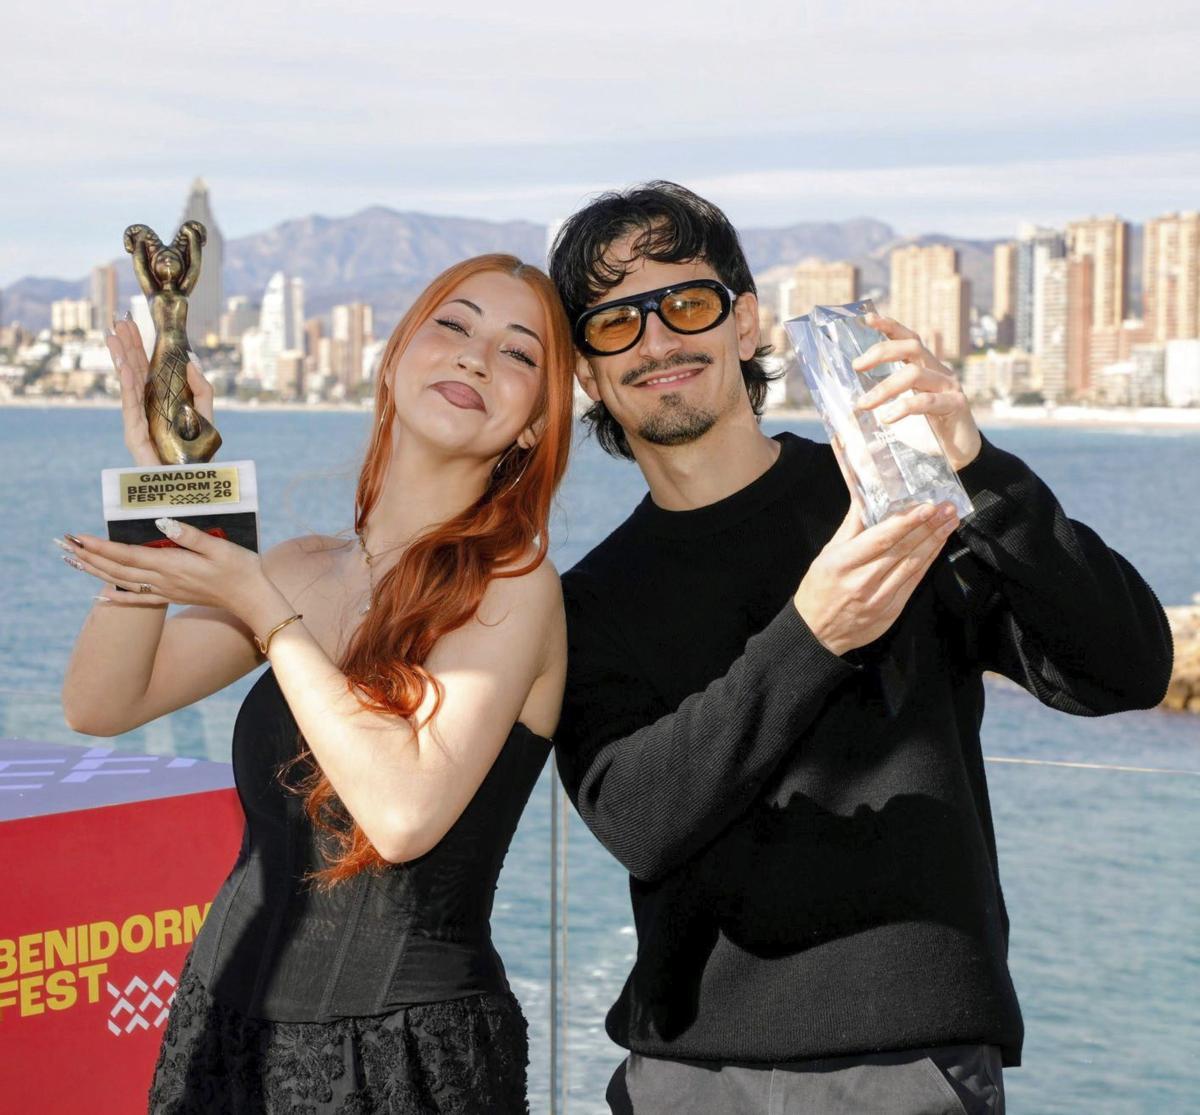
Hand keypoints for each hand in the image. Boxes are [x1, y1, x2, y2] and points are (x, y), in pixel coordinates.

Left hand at [59, 518, 268, 620]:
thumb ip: (189, 535)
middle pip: (117, 569)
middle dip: (89, 557)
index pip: (127, 555)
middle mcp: (164, 580)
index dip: (101, 546)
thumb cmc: (241, 569)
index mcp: (172, 565)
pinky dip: (116, 598)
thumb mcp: (220, 547)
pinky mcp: (173, 596)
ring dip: (96, 572)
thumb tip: (160, 522)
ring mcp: (167, 591)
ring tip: (74, 562)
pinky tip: (101, 596)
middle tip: (64, 545)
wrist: (252, 599)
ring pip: (122, 582)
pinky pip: (138, 599)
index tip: (79, 537)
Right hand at [105, 317, 213, 466]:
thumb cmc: (198, 452)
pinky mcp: (135, 435)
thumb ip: (202, 389)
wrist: (193, 481)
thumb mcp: (205, 414)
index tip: (132, 323)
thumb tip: (190, 360)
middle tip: (119, 321)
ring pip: (127, 385)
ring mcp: (138, 420)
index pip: (145, 367)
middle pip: (134, 371)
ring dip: (121, 359)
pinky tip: (125, 366)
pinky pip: (131, 407)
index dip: (139, 346)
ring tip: (114, 337)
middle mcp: (145, 407)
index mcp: (159, 400)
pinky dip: (128, 386)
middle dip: (127, 346)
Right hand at [794, 499, 959, 656]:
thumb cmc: (819, 589)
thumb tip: (866, 496)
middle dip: (928, 526)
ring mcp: (879, 598)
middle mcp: (862, 581)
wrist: (818, 632)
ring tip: (949, 522)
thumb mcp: (827, 554)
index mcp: (843, 563)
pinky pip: (914, 581)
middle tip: (947, 508)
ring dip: (934, 541)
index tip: (926, 507)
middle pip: (902, 550)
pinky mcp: (891, 610)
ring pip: (912, 564)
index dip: (906, 522)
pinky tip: (937, 545)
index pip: (880, 539)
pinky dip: (928, 561)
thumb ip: (851, 526)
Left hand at [851, 312, 981, 471]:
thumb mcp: (903, 408)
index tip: (868, 318)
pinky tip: (887, 419)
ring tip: (862, 404)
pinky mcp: (956, 405)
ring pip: (915, 374)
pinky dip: (903, 407)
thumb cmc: (927, 431)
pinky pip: (927, 401)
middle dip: (881, 352)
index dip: (890, 326)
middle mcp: (939, 371)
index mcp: (926, 367)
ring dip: (884, 388)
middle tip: (856, 366)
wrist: (960, 452)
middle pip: (912, 348)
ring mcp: (949, 386)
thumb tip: (852, 402)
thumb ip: (886, 398)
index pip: (909, 338)